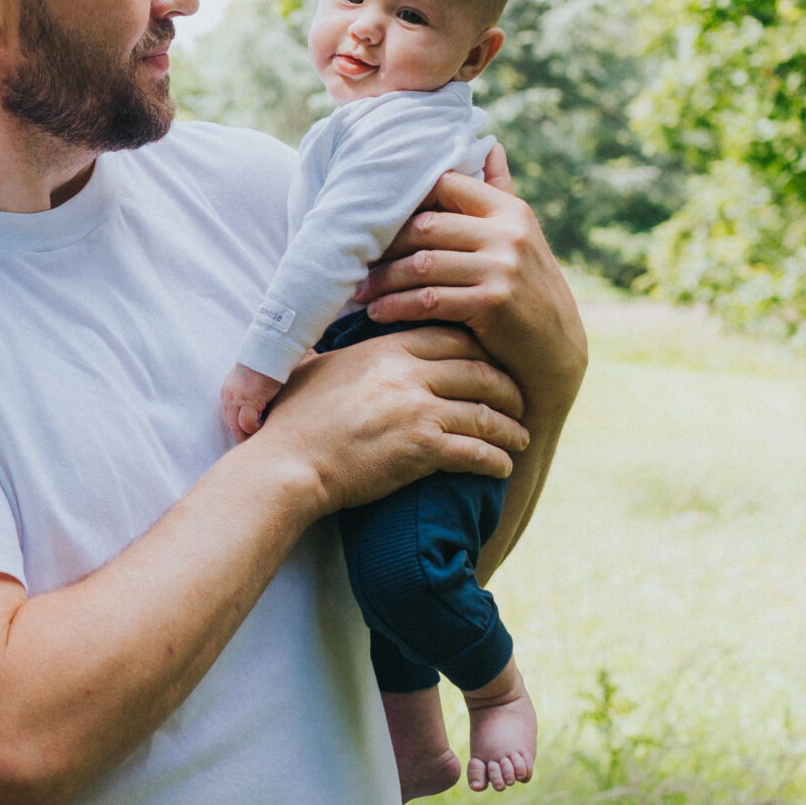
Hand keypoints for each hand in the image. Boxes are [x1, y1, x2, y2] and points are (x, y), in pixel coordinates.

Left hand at [218, 363, 282, 440]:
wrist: (268, 351)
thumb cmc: (265, 364)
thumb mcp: (251, 379)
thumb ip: (250, 392)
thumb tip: (259, 403)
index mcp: (228, 390)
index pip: (227, 413)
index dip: (237, 424)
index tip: (246, 431)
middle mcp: (228, 395)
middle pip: (229, 421)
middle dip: (239, 433)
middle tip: (250, 441)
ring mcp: (236, 398)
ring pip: (235, 425)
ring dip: (245, 433)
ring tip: (256, 437)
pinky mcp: (247, 401)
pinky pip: (246, 423)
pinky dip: (253, 428)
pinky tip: (263, 427)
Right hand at [257, 324, 527, 514]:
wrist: (286, 465)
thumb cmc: (291, 420)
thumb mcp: (314, 369)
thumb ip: (339, 351)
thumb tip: (324, 340)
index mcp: (386, 349)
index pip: (453, 337)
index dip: (482, 350)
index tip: (494, 364)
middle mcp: (408, 373)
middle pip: (481, 371)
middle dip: (508, 388)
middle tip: (520, 402)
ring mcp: (417, 410)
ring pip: (486, 413)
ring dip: (510, 428)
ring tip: (519, 438)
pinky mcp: (421, 449)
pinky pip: (477, 452)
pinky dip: (496, 460)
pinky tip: (502, 467)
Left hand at [358, 145, 587, 414]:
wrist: (554, 355)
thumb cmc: (526, 293)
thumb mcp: (519, 240)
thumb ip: (499, 195)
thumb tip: (491, 145)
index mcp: (511, 211)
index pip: (445, 185)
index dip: (406, 201)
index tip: (376, 223)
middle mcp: (509, 233)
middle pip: (425, 226)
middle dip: (384, 246)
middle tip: (354, 261)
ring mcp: (503, 267)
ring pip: (422, 263)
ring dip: (382, 280)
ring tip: (358, 291)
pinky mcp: (493, 302)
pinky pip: (428, 299)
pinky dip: (395, 306)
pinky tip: (376, 312)